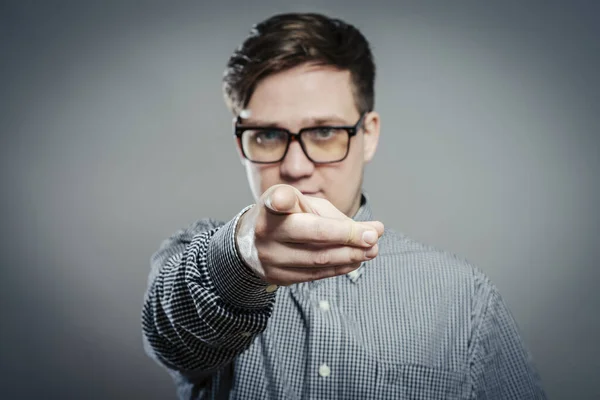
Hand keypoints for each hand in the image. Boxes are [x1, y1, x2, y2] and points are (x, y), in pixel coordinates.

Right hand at [235, 184, 383, 285]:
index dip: (280, 201)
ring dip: (351, 255)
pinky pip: (315, 275)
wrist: (250, 242)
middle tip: (373, 236)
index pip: (276, 202)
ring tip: (372, 250)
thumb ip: (335, 215)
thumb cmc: (286, 216)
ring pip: (318, 259)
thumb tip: (374, 231)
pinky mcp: (278, 277)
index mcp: (270, 206)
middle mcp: (266, 232)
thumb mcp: (303, 204)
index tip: (282, 200)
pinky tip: (355, 260)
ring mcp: (270, 258)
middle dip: (347, 236)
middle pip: (311, 235)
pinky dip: (340, 267)